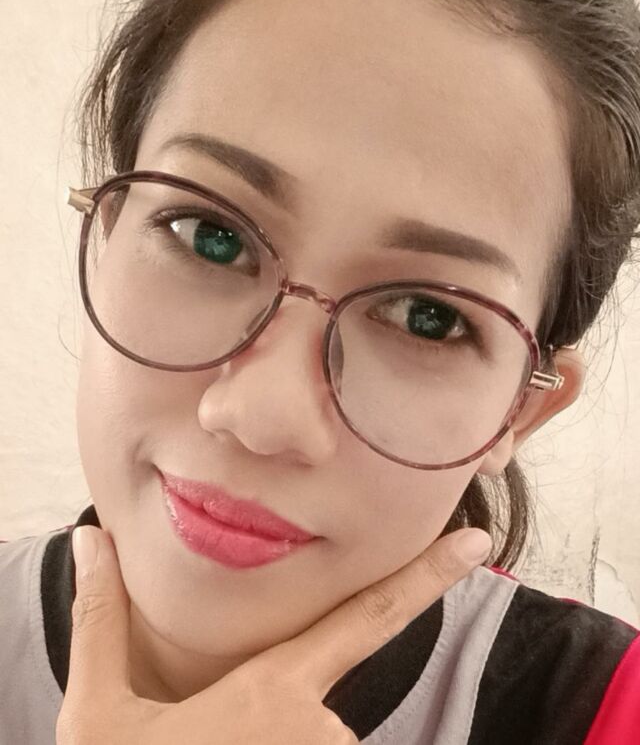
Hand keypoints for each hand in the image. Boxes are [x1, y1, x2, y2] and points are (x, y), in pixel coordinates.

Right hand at [56, 522, 490, 743]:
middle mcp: (317, 733)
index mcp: (273, 692)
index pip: (366, 618)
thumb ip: (102, 620)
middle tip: (219, 742)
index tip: (477, 542)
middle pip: (321, 710)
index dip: (423, 577)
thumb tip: (91, 538)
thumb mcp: (100, 711)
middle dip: (281, 730)